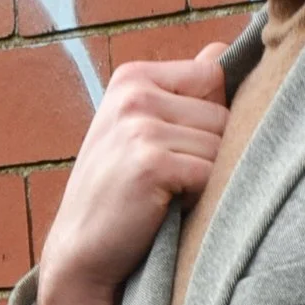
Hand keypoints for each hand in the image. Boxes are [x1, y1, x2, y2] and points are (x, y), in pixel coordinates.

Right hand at [33, 43, 229, 304]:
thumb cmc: (120, 195)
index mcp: (133, 78)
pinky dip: (200, 198)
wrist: (81, 253)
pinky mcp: (151, 162)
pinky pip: (210, 174)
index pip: (213, 75)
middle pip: (223, 113)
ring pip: (221, 145)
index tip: (181, 148)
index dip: (212, 117)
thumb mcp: (141, 131)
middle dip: (212, 152)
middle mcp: (134, 94)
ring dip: (206, 178)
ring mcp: (140, 126)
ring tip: (168, 196)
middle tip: (172, 181)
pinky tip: (167, 209)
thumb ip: (183, 91)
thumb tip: (221, 52)